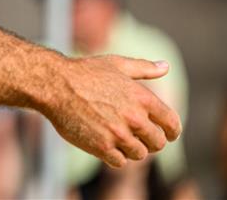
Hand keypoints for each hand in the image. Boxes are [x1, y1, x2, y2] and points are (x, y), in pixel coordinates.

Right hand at [45, 55, 181, 166]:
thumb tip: (167, 66)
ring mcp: (118, 134)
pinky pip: (120, 162)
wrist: (54, 85)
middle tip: (139, 137)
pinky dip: (116, 156)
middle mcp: (134, 117)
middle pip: (157, 143)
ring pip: (139, 154)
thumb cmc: (85, 72)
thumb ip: (144, 68)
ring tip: (119, 139)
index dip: (172, 131)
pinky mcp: (102, 147)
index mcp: (142, 97)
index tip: (168, 135)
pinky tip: (107, 144)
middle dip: (151, 141)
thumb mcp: (116, 64)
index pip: (171, 123)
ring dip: (132, 149)